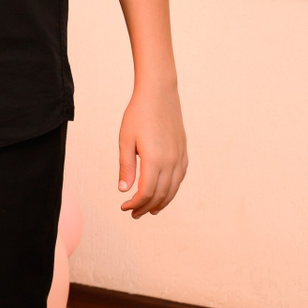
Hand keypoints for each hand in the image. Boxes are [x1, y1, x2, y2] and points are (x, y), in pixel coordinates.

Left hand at [117, 80, 186, 218]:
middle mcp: (171, 162)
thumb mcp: (125, 140)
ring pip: (173, 189)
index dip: (135, 204)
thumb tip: (124, 190)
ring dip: (161, 202)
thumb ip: (126, 167)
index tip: (124, 207)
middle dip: (146, 207)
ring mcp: (180, 157)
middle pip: (160, 195)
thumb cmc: (138, 115)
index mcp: (154, 160)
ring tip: (149, 209)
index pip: (146, 193)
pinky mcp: (183, 152)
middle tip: (133, 213)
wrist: (159, 94)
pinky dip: (171, 190)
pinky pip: (179, 178)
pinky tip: (163, 192)